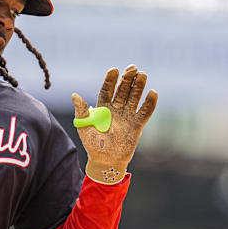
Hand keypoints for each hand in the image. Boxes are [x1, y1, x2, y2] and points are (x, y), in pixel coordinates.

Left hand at [72, 65, 157, 183]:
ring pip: (134, 98)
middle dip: (127, 79)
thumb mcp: (84, 127)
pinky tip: (152, 92)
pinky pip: (144, 112)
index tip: (113, 70)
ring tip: (142, 74)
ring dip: (138, 87)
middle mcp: (116, 109)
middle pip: (122, 91)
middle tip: (132, 67)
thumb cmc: (92, 144)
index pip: (107, 90)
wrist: (105, 161)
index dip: (110, 80)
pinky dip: (149, 103)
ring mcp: (127, 116)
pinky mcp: (137, 125)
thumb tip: (74, 95)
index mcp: (102, 108)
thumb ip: (81, 111)